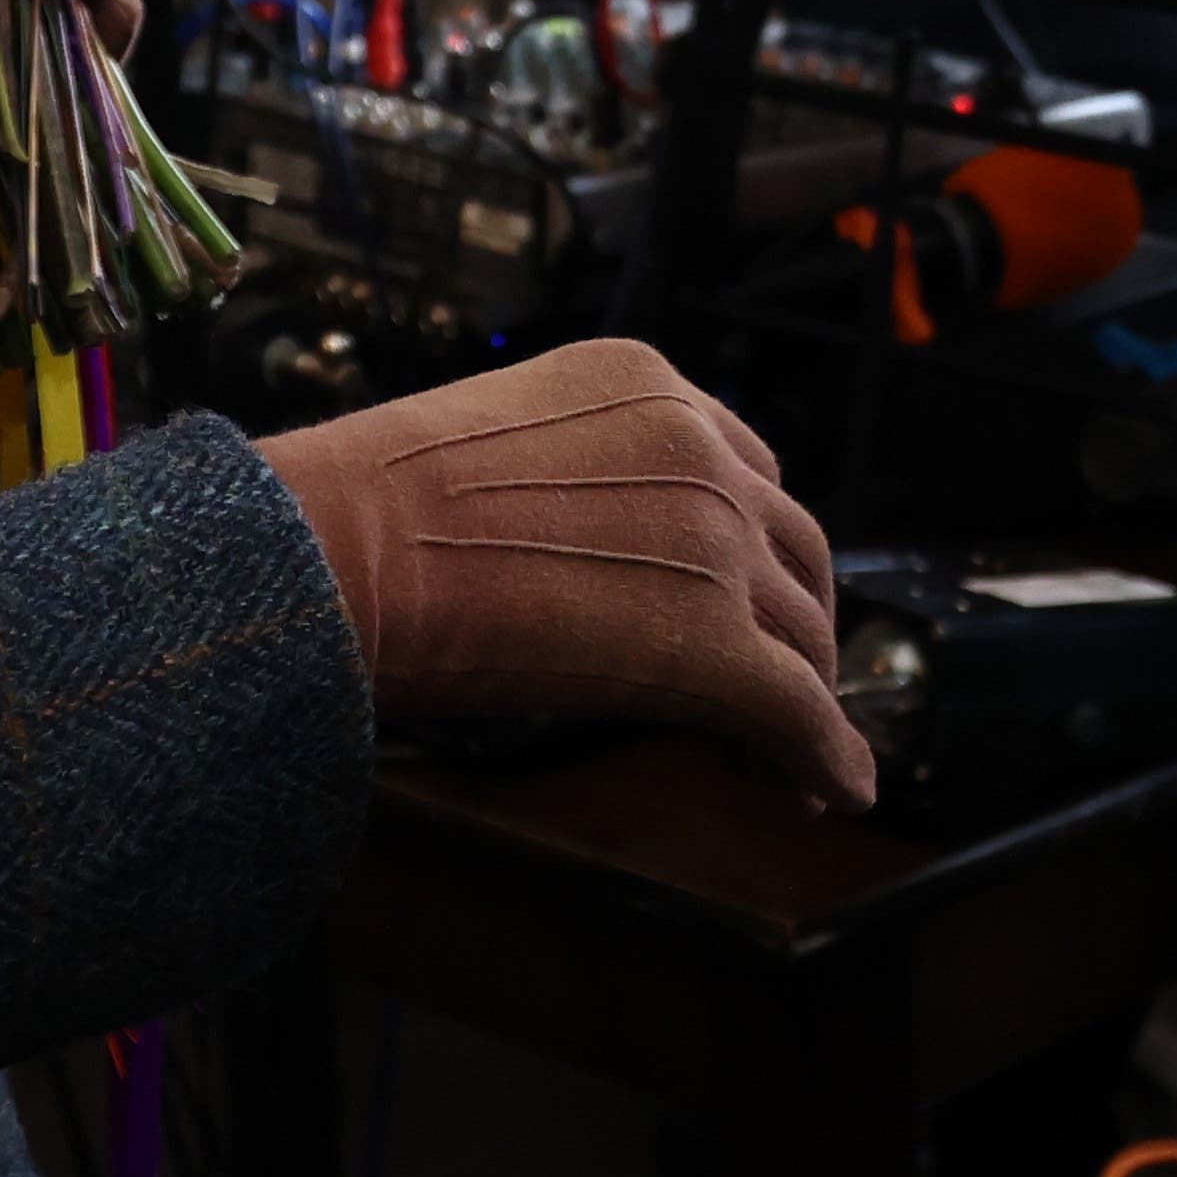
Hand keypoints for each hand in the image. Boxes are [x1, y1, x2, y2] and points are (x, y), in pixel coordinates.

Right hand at [267, 338, 878, 805]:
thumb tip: (544, 557)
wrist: (343, 549)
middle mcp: (701, 446)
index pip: (740, 469)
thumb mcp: (487, 451)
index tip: (745, 595)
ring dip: (806, 696)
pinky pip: (799, 709)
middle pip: (789, 545)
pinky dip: (826, 756)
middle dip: (792, 618)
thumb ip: (555, 484)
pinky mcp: (716, 645)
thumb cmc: (363, 512)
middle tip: (783, 680)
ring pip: (803, 630)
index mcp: (644, 384)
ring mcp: (719, 541)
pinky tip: (832, 792)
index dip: (751, 545)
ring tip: (790, 762)